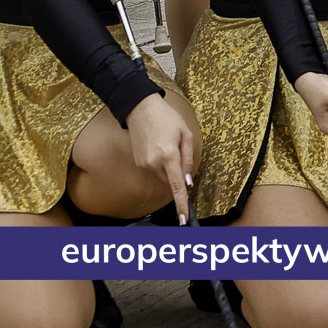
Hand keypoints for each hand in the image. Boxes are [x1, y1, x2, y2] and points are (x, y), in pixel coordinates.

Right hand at [126, 94, 196, 222]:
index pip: (176, 186)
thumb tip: (188, 182)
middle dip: (178, 174)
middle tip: (179, 151)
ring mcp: (144, 164)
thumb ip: (188, 159)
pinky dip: (161, 164)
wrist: (140, 109)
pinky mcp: (139, 163)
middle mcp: (154, 163)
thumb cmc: (167, 118)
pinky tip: (160, 146)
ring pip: (163, 176)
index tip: (183, 218)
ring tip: (168, 144)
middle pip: (171, 181)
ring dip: (169, 167)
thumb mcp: (186, 134)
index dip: (181, 203)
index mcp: (168, 156)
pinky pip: (155, 170)